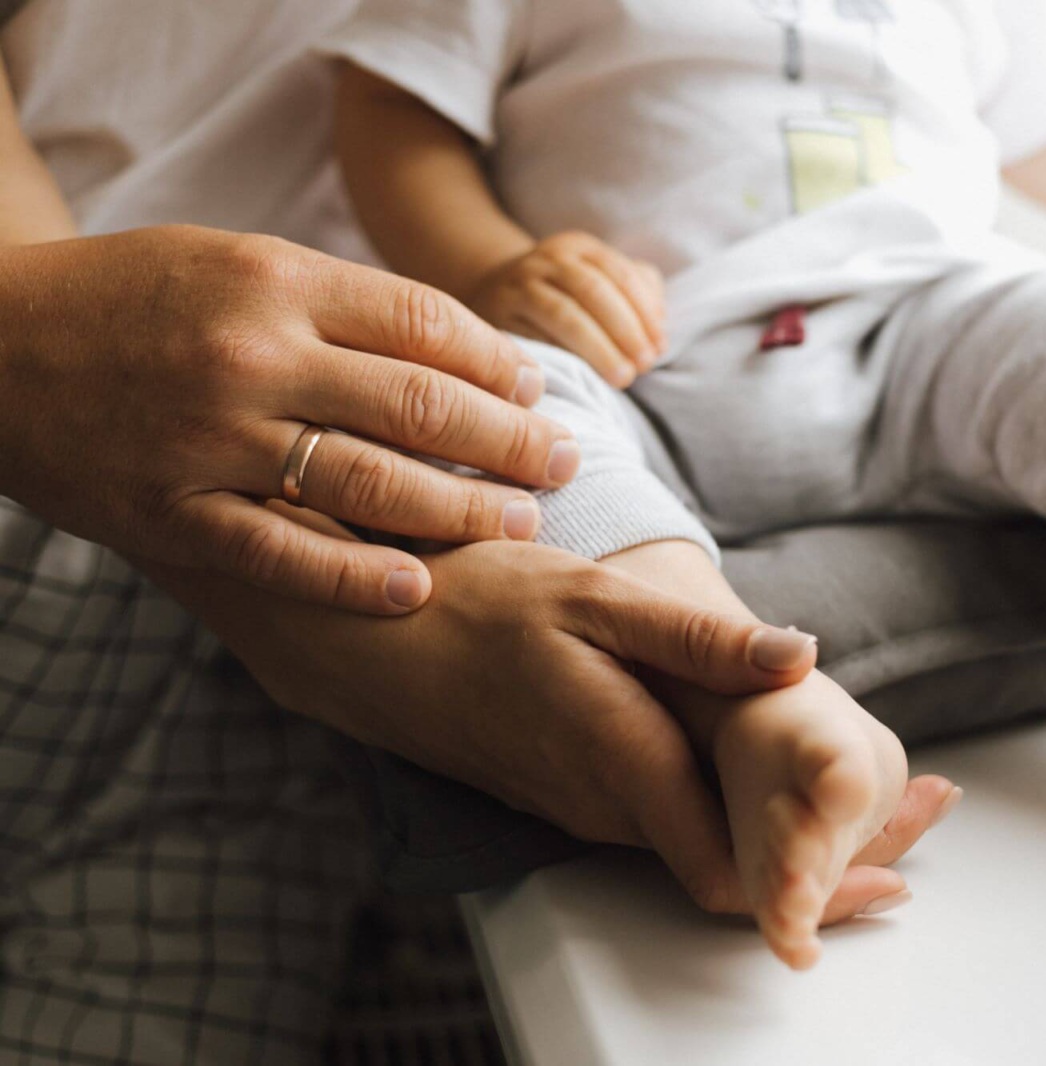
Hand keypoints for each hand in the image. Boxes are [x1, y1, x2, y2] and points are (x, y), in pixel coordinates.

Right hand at [0, 225, 580, 614]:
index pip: (427, 326)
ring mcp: (211, 440)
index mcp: (275, 282)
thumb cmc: (128, 297)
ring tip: (521, 522)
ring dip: (464, 509)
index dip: (498, 364)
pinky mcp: (171, 513)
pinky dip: (357, 576)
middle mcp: (254, 357)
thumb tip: (455, 349)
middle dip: (513, 440)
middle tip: (565, 463)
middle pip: (423, 406)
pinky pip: (284, 554)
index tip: (536, 390)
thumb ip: (336, 302)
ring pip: (372, 483)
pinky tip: (419, 588)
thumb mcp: (233, 263)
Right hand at [156, 537, 951, 920]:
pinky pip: (675, 827)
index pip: (738, 872)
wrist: (371, 638)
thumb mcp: (595, 599)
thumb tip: (802, 655)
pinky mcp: (577, 795)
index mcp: (626, 763)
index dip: (825, 881)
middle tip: (930, 817)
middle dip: (840, 861)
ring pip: (710, 852)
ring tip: (887, 802)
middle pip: (739, 872)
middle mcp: (610, 808)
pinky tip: (783, 785)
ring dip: (797, 841)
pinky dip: (743, 819)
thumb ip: (699, 641)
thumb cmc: (480, 606)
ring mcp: (590, 808)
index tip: (903, 860)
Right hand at [466, 231, 666, 388]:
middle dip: (625, 330)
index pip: (620, 275)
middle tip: (644, 365)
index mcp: (579, 247)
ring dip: (599, 349)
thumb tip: (658, 327)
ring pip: (564, 315)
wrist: (496, 292)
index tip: (660, 348)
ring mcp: (520, 286)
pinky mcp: (499, 316)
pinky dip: (565, 359)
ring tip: (622, 377)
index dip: (645, 313)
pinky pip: (535, 339)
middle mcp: (548, 260)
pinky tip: (585, 377)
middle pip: (593, 291)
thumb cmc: (567, 297)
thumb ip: (637, 293)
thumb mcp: (600, 282)